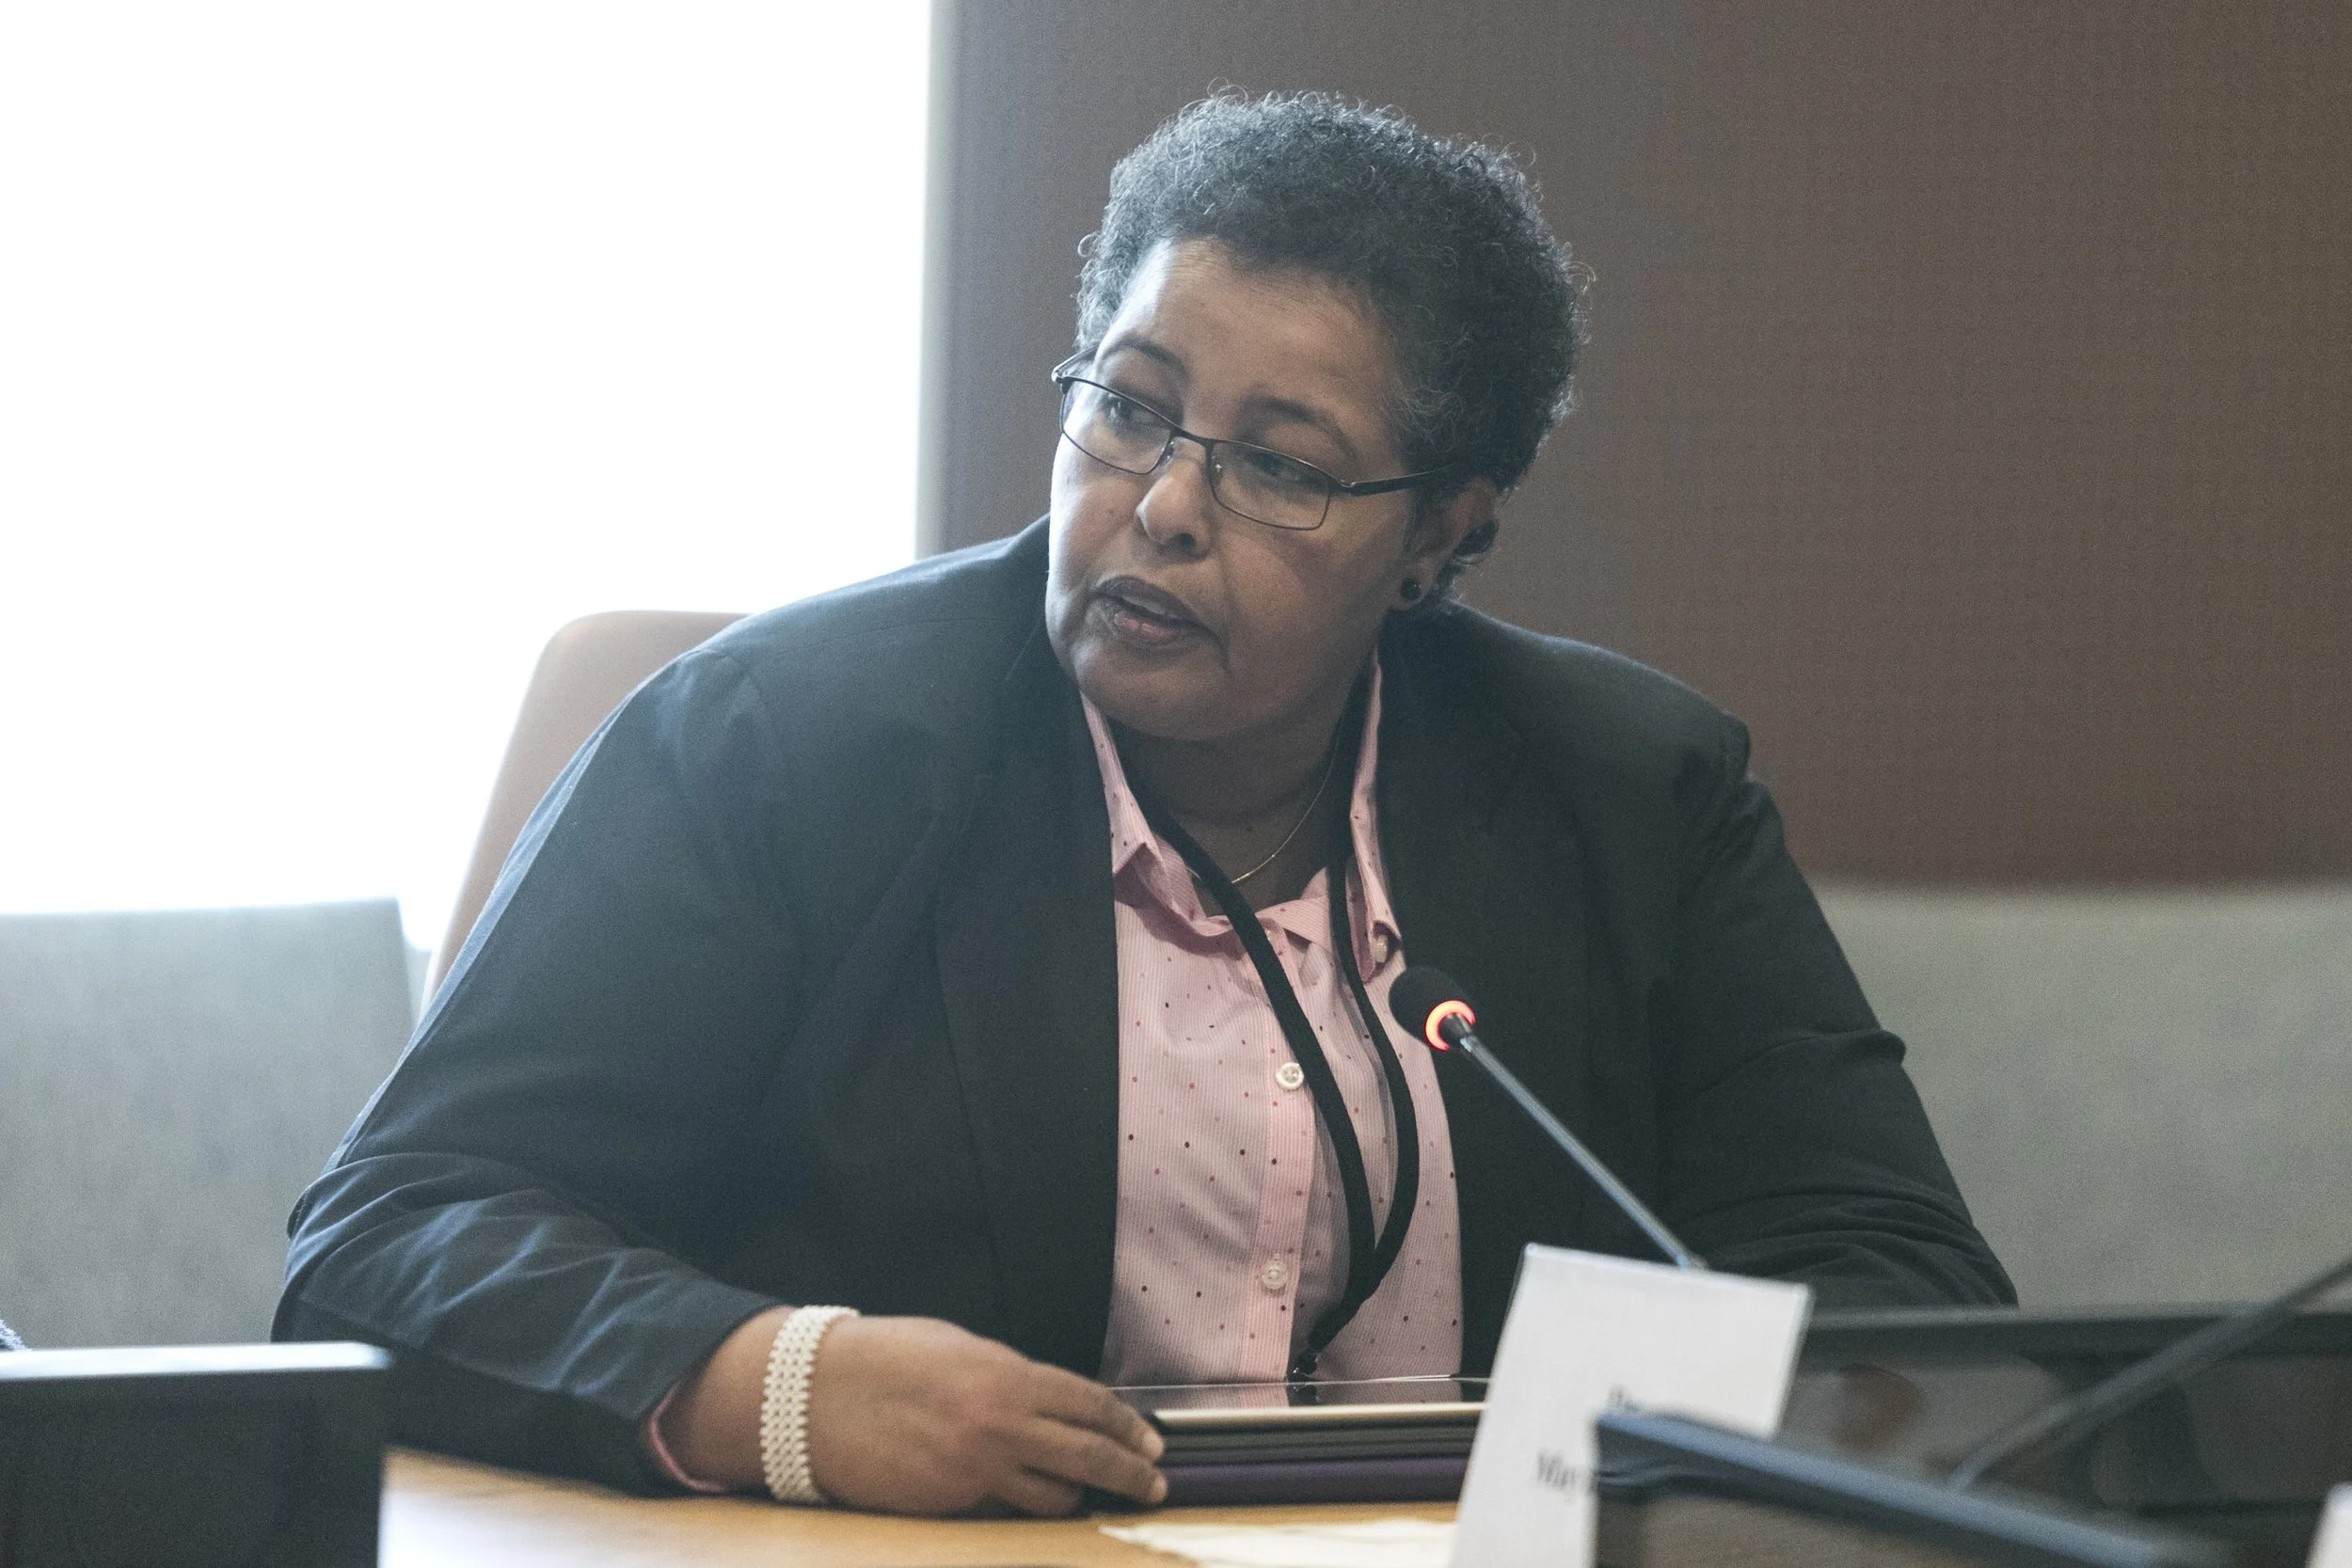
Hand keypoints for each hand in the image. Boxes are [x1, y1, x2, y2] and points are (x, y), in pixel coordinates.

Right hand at [656, 1309, 1165, 1515]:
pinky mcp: (949, 1504)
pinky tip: (1023, 1497)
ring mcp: (976, 1471)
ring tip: (1088, 1494)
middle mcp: (1002, 1426)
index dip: (1129, 1428)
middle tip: (1154, 1485)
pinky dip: (1019, 1505)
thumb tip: (1047, 1401)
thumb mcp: (961, 1350)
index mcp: (1009, 1377)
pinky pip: (1003, 1511)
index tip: (1153, 1443)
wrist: (817, 1395)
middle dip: (1131, 1474)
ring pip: (1052, 1497)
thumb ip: (1010, 1379)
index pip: (1090, 1405)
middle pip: (1089, 1458)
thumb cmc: (886, 1358)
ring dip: (1073, 1495)